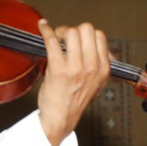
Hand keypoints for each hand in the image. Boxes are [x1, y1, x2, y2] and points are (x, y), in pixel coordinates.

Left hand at [36, 19, 110, 145]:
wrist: (61, 119)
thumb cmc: (74, 100)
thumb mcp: (97, 83)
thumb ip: (100, 64)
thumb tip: (100, 45)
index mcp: (103, 69)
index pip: (99, 36)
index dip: (86, 33)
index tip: (76, 39)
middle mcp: (92, 67)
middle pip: (86, 29)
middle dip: (73, 29)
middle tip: (64, 39)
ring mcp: (75, 68)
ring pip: (71, 32)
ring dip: (61, 31)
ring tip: (55, 40)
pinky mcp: (58, 70)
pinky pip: (52, 41)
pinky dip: (46, 30)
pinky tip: (43, 27)